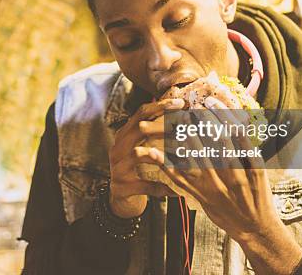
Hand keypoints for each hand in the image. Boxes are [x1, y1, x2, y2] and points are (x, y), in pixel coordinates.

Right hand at [109, 98, 184, 217]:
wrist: (121, 199)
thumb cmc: (137, 170)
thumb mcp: (143, 148)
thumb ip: (154, 133)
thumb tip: (179, 113)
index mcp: (124, 136)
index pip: (140, 114)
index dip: (159, 106)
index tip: (180, 103)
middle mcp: (118, 148)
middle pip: (138, 128)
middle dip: (162, 123)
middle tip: (183, 121)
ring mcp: (117, 168)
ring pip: (137, 154)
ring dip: (160, 154)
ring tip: (179, 156)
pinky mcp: (121, 187)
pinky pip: (144, 185)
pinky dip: (161, 188)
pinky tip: (175, 191)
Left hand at [139, 79, 301, 274]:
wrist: (254, 228)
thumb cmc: (259, 197)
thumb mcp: (259, 171)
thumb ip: (247, 148)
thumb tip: (236, 121)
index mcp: (246, 166)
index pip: (233, 136)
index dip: (221, 117)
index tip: (210, 101)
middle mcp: (229, 176)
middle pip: (211, 143)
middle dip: (199, 123)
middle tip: (188, 105)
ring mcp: (213, 187)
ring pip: (194, 158)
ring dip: (182, 139)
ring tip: (171, 122)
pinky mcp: (201, 197)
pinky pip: (181, 180)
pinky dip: (168, 165)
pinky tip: (155, 152)